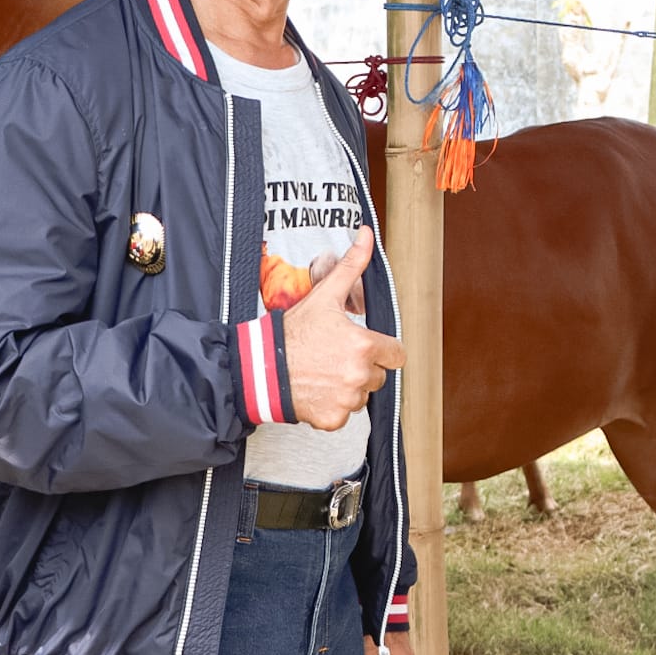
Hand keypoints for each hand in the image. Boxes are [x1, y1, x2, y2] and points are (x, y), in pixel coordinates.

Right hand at [283, 227, 405, 430]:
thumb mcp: (325, 296)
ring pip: (362, 395)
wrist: (259, 368)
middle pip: (380, 375)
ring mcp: (347, 400)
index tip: (364, 346)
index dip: (382, 349)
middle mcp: (360, 376)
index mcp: (365, 346)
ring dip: (349, 387)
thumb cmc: (291, 333)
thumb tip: (367, 235)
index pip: (397, 354)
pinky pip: (345, 414)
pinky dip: (333, 406)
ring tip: (323, 372)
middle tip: (336, 357)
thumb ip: (352, 266)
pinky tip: (316, 389)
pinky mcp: (333, 419)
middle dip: (364, 367)